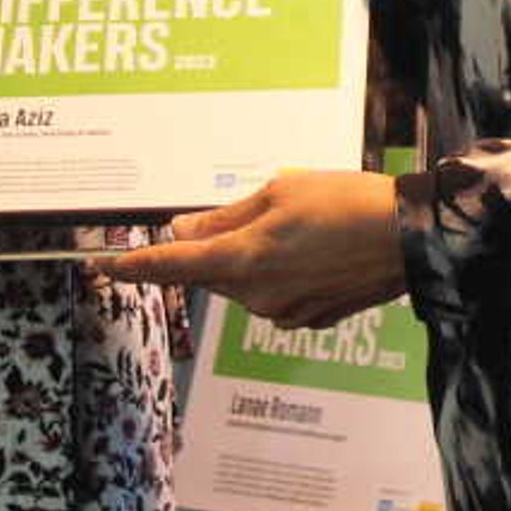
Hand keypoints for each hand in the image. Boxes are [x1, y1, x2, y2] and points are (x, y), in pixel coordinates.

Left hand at [103, 168, 405, 327]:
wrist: (411, 238)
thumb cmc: (347, 203)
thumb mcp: (279, 191)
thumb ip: (224, 215)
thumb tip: (182, 228)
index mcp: (241, 259)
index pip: (168, 267)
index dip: (129, 266)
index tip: (98, 264)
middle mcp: (255, 296)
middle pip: (209, 271)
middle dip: (217, 244)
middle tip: (257, 210)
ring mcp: (282, 313)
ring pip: (242, 283)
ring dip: (252, 256)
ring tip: (301, 225)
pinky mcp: (308, 320)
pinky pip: (275, 294)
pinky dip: (281, 272)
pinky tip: (315, 249)